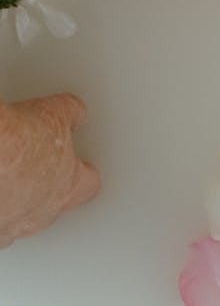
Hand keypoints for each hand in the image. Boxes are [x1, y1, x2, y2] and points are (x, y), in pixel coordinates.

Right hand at [0, 93, 99, 246]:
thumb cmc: (15, 143)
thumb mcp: (55, 112)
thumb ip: (72, 115)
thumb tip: (75, 113)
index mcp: (67, 186)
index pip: (88, 184)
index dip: (85, 172)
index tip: (83, 167)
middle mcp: (43, 213)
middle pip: (55, 202)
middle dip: (47, 183)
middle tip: (36, 161)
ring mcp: (14, 226)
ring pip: (23, 215)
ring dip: (19, 198)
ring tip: (10, 171)